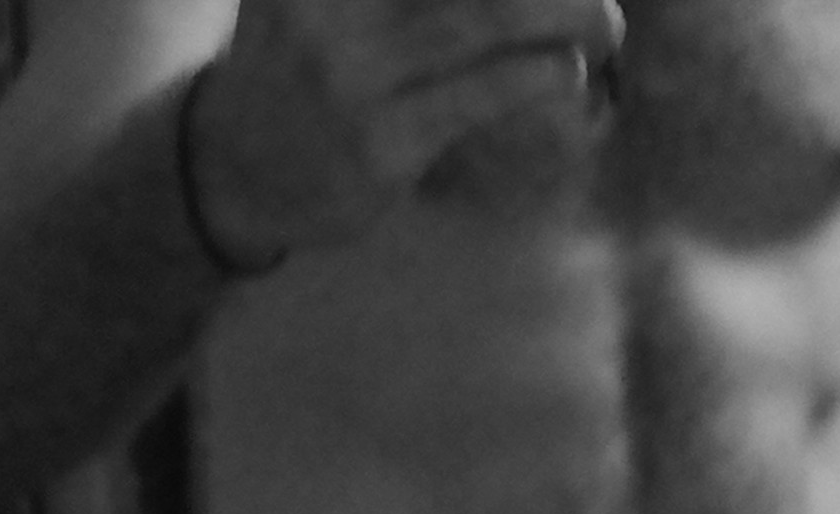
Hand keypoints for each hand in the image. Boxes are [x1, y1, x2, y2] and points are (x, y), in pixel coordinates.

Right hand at [190, 0, 624, 259]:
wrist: (232, 171)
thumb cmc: (291, 66)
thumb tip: (500, 3)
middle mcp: (329, 6)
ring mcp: (352, 76)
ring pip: (474, 21)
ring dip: (558, 16)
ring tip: (606, 25)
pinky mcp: (380, 144)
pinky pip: (473, 99)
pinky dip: (531, 78)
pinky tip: (568, 72)